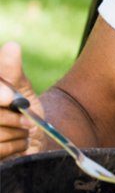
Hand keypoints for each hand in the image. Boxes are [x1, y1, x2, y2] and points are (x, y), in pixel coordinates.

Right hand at [0, 42, 45, 158]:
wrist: (34, 143)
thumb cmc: (25, 113)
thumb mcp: (21, 89)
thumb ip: (12, 71)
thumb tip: (11, 46)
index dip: (2, 95)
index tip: (16, 99)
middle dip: (13, 118)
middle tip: (28, 120)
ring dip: (17, 134)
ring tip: (22, 132)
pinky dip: (15, 146)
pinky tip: (19, 145)